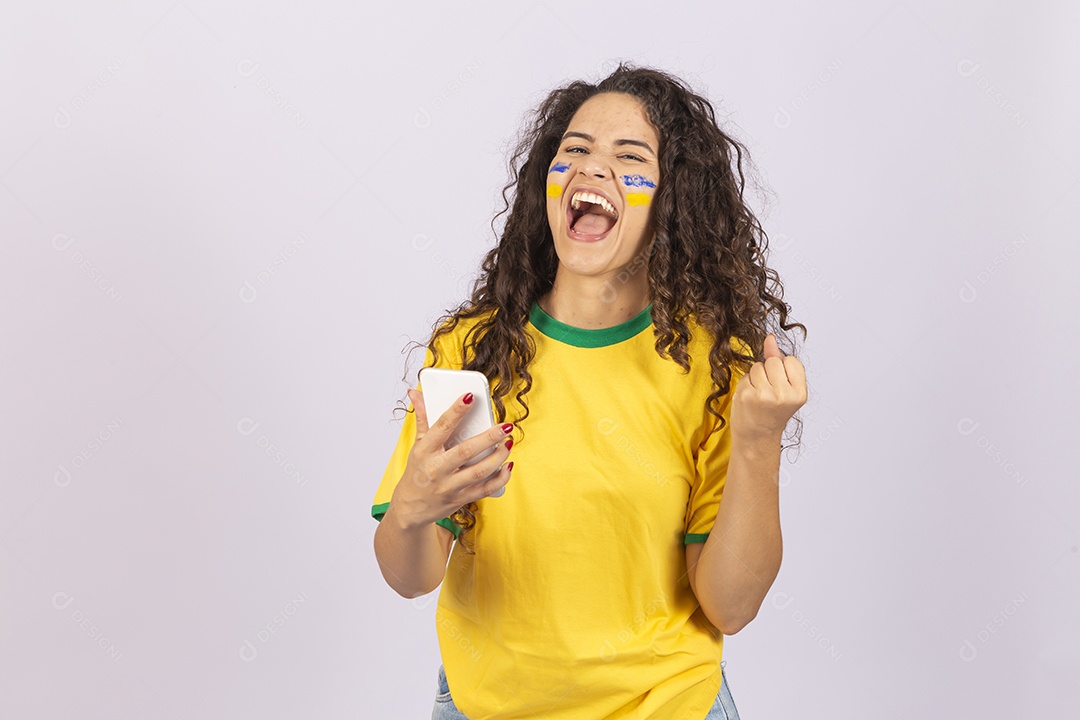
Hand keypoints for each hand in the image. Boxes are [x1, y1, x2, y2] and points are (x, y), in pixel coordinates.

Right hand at [387, 387, 513, 529]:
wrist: (410, 508)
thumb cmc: (417, 471)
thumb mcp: (417, 445)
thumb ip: (422, 418)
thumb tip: (416, 393)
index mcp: (425, 450)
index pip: (442, 426)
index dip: (456, 411)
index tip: (470, 397)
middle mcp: (436, 468)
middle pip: (466, 450)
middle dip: (489, 437)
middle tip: (506, 426)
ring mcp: (449, 486)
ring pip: (479, 471)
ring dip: (498, 457)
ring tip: (509, 443)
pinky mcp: (460, 499)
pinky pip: (484, 489)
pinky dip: (500, 479)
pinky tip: (508, 466)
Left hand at [730, 333, 807, 444]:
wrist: (757, 436)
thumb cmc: (772, 412)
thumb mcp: (784, 387)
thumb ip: (778, 360)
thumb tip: (770, 337)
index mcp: (799, 393)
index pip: (791, 360)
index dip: (784, 369)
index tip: (782, 386)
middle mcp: (784, 395)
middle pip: (773, 361)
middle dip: (769, 371)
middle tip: (769, 392)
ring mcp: (764, 395)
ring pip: (757, 366)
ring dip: (756, 376)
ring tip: (759, 395)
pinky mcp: (747, 395)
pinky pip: (745, 375)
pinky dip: (746, 384)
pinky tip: (750, 398)